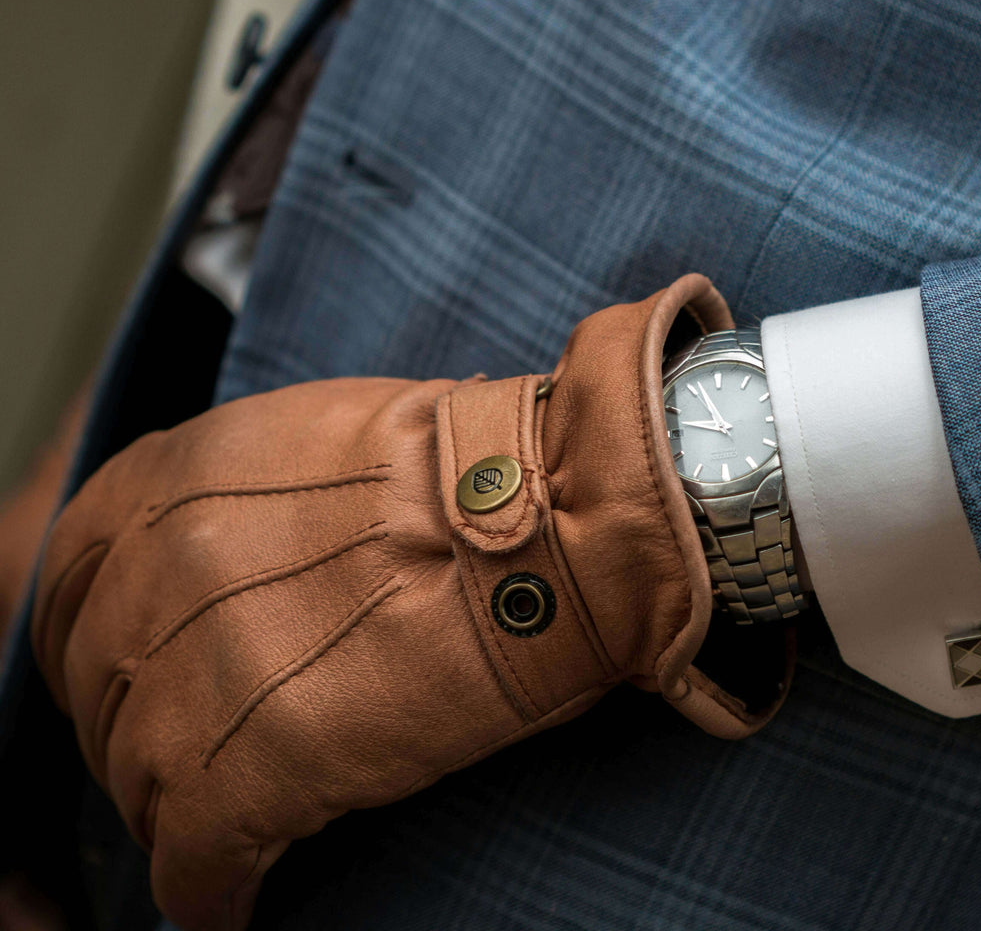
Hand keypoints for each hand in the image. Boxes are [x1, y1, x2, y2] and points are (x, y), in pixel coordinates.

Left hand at [31, 275, 791, 930]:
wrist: (564, 520)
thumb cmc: (486, 473)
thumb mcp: (325, 438)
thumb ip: (243, 497)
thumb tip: (236, 560)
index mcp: (170, 484)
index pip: (72, 588)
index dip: (107, 648)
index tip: (142, 679)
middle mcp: (159, 574)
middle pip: (101, 694)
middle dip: (146, 733)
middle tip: (211, 751)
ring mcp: (195, 677)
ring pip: (141, 786)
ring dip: (184, 811)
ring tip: (239, 824)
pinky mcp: (251, 774)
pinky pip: (193, 863)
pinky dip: (214, 888)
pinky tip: (241, 892)